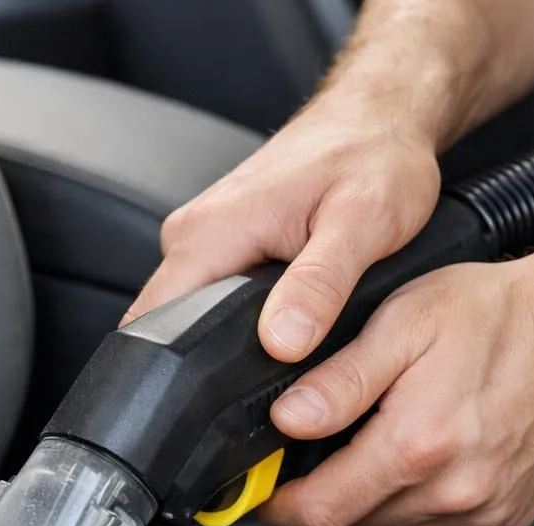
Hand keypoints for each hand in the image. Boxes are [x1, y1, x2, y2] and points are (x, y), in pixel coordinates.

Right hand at [124, 93, 443, 360]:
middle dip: (208, 366)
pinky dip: (239, 321)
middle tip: (276, 377)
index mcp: (210, 232)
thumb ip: (320, 284)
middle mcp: (192, 234)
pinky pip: (208, 299)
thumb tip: (282, 342)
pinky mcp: (220, 245)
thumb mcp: (363, 222)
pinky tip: (282, 322)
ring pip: (189, 317)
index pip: (155, 325)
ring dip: (226, 344)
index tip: (218, 400)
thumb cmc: (373, 156)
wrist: (378, 117)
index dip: (178, 375)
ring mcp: (203, 239)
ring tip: (286, 345)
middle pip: (167, 329)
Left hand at [259, 252, 533, 525]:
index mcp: (419, 446)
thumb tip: (287, 420)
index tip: (264, 489)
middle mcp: (454, 492)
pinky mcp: (508, 517)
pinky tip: (427, 453)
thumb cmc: (508, 316)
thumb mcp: (405, 322)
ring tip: (381, 439)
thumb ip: (339, 379)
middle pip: (353, 522)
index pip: (319, 511)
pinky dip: (417, 500)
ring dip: (371, 497)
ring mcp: (485, 510)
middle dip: (324, 493)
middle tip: (319, 449)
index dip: (279, 503)